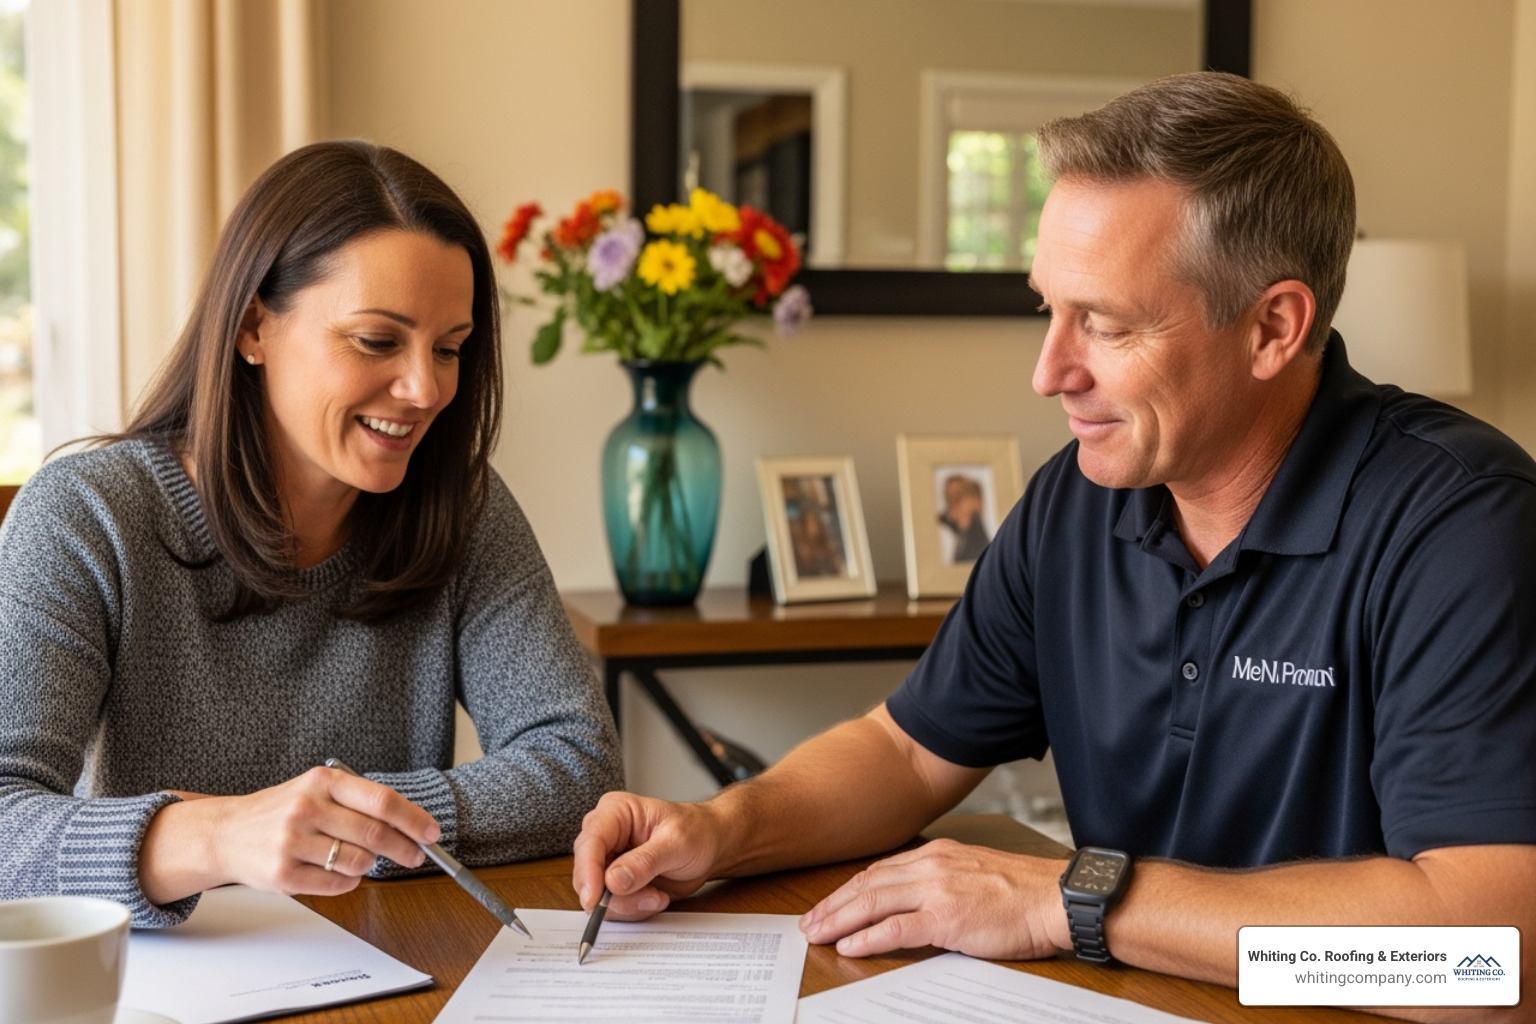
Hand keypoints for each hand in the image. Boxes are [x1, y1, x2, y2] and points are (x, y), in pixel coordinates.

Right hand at [140, 766, 438, 903]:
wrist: (225, 832)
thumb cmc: (280, 810)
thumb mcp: (316, 789)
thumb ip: (358, 801)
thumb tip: (409, 823)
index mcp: (321, 781)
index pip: (382, 801)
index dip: (413, 819)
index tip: (431, 832)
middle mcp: (306, 808)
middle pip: (376, 834)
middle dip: (405, 849)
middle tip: (415, 855)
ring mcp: (292, 842)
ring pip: (359, 862)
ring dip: (369, 865)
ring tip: (359, 858)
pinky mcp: (283, 874)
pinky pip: (337, 884)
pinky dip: (349, 881)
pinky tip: (340, 872)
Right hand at [571, 791, 727, 918]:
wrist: (710, 845)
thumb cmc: (696, 831)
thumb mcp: (677, 843)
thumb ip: (645, 862)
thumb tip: (613, 881)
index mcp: (615, 812)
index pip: (589, 842)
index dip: (588, 872)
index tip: (595, 899)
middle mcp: (606, 836)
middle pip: (587, 874)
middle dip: (617, 895)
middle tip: (651, 897)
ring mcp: (608, 862)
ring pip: (599, 897)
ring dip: (631, 904)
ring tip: (659, 894)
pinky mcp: (615, 883)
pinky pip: (613, 907)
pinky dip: (636, 909)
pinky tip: (657, 896)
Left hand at [798, 839, 1071, 959]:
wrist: (1057, 899)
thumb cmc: (1024, 893)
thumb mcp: (974, 874)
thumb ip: (943, 881)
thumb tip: (915, 901)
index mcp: (938, 855)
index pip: (880, 871)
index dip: (850, 889)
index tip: (829, 904)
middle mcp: (932, 866)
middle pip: (868, 884)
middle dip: (833, 904)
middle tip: (809, 922)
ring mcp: (938, 891)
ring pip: (873, 902)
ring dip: (840, 919)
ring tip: (818, 934)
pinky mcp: (947, 917)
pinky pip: (897, 928)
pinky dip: (869, 937)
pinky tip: (850, 945)